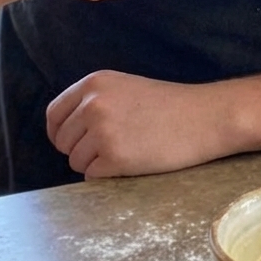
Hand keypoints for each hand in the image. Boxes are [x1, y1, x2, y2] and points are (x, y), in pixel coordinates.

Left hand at [46, 70, 232, 177]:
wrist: (206, 117)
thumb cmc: (171, 105)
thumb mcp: (126, 88)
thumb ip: (94, 101)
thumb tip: (63, 131)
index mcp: (94, 83)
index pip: (54, 114)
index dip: (60, 132)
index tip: (73, 142)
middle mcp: (93, 104)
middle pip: (63, 142)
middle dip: (81, 150)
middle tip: (113, 147)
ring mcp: (103, 131)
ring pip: (76, 162)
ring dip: (96, 163)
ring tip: (128, 152)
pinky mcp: (115, 157)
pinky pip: (93, 176)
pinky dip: (108, 176)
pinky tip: (133, 163)